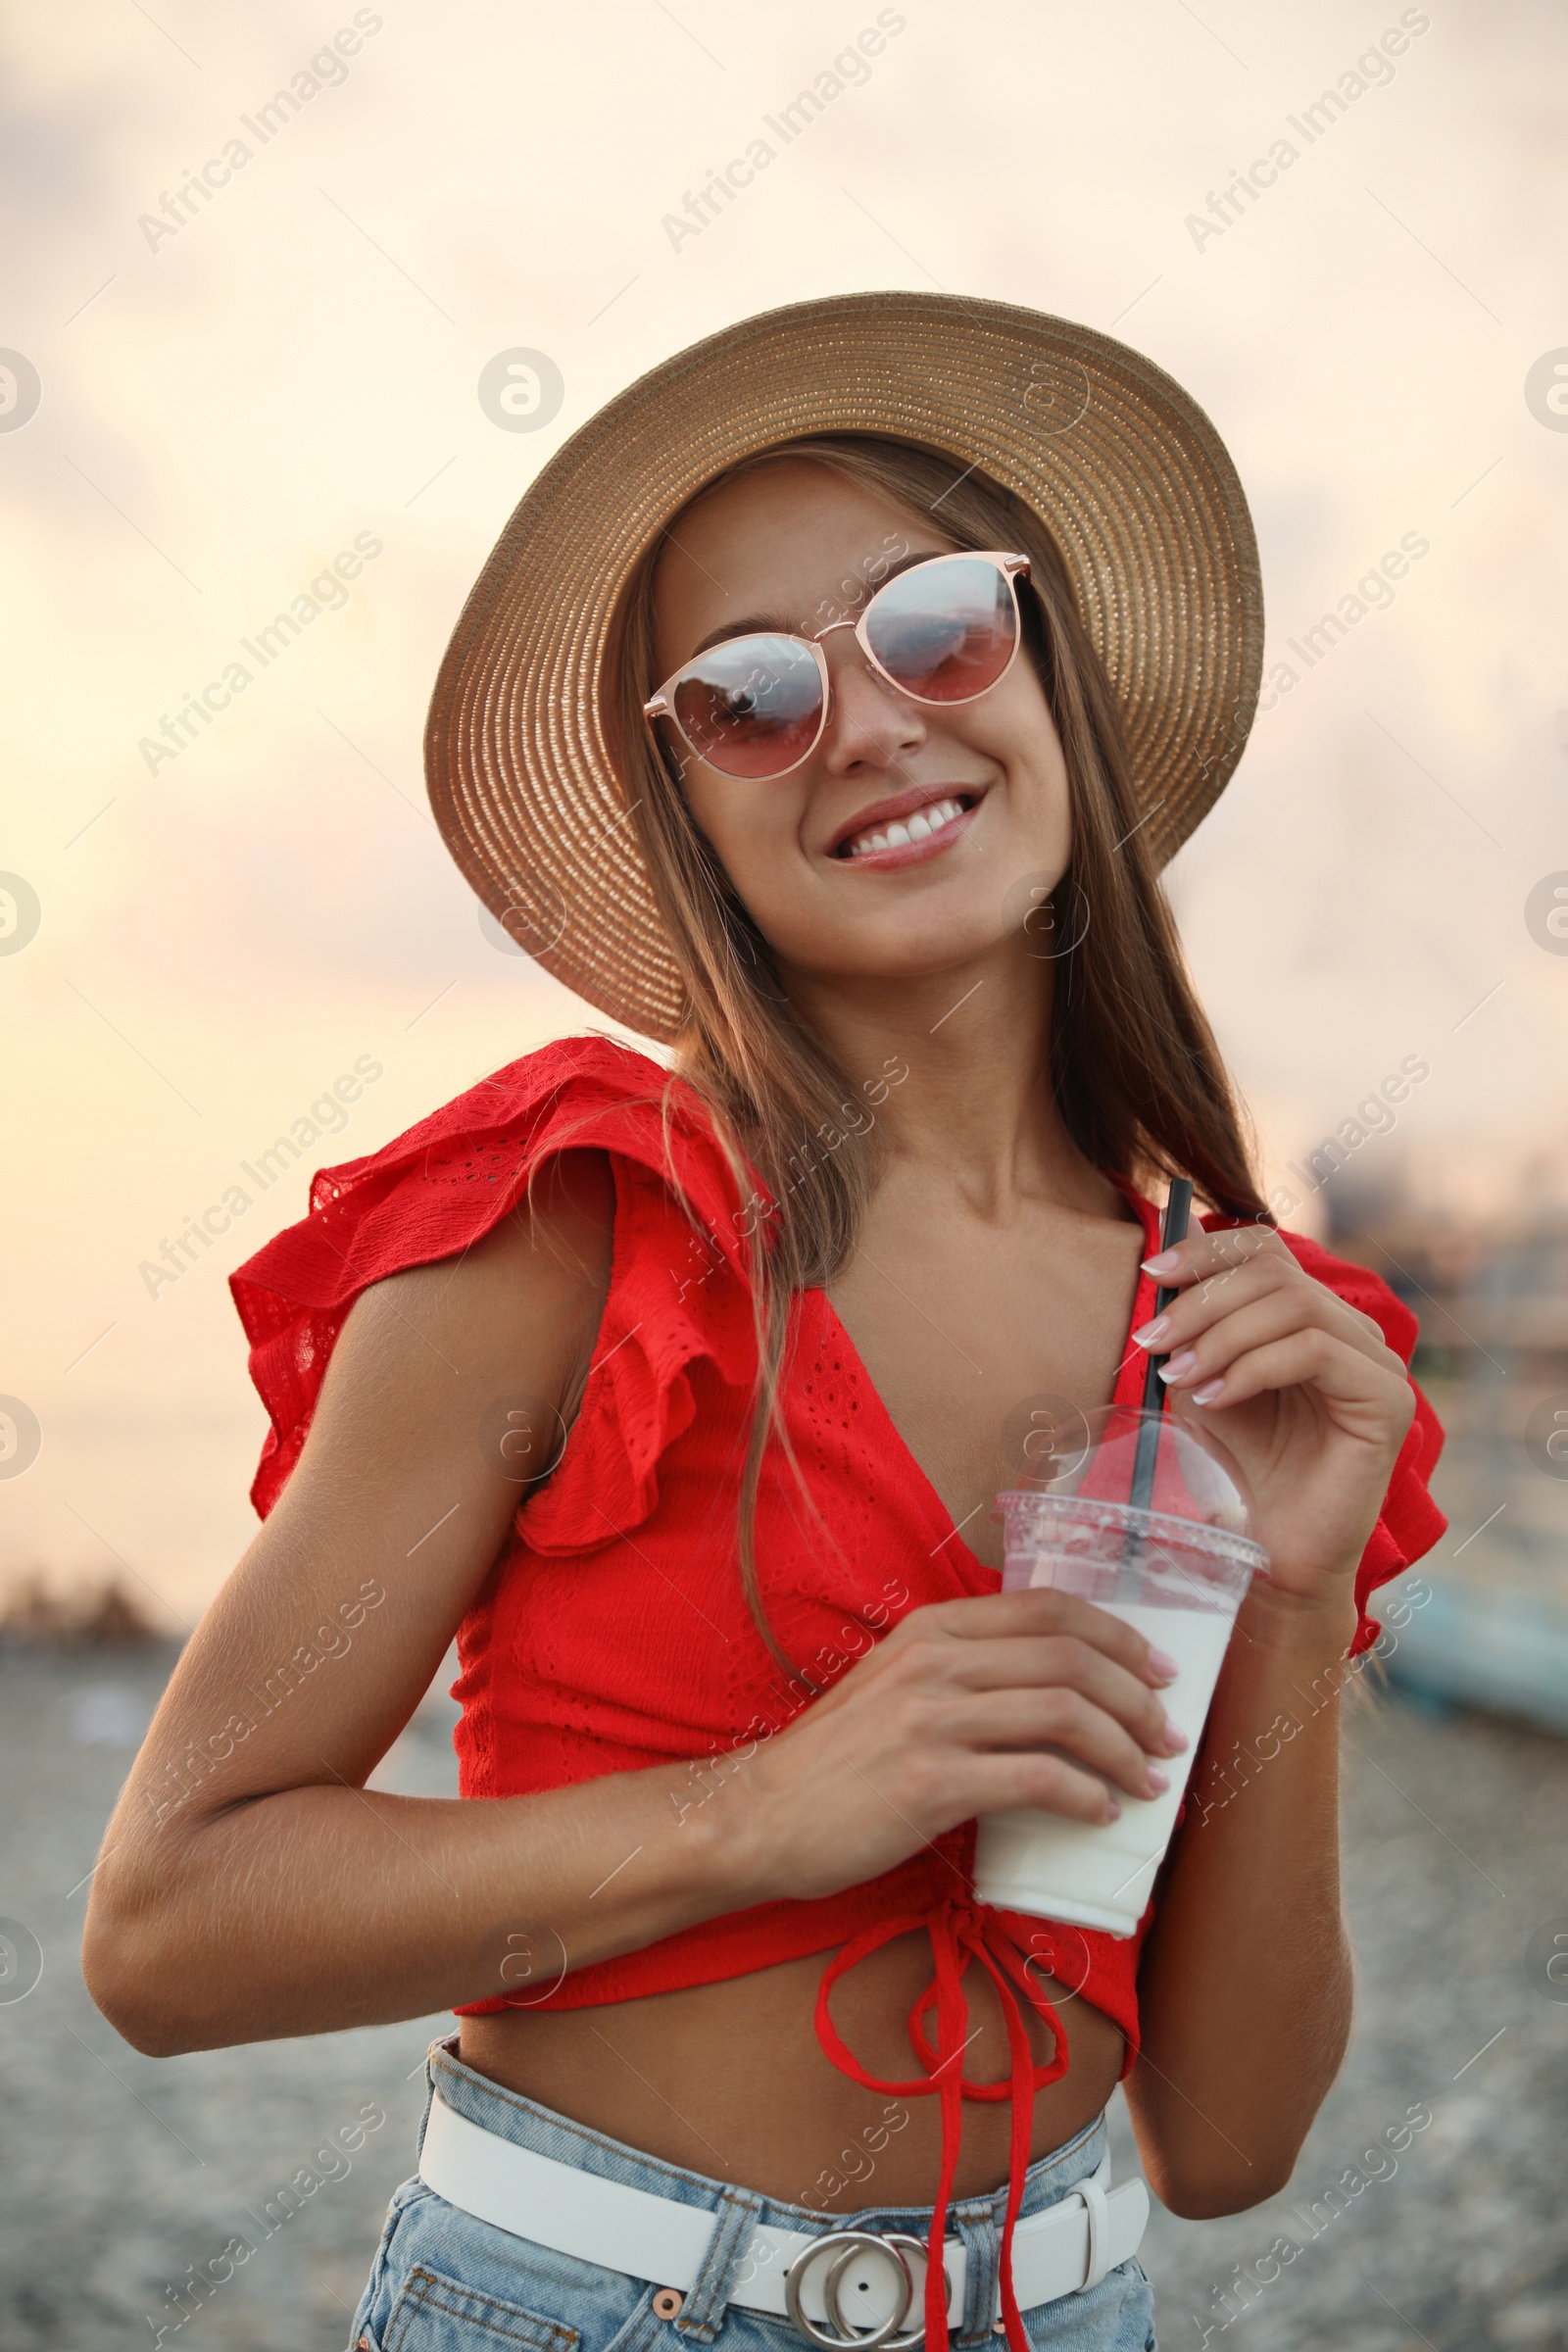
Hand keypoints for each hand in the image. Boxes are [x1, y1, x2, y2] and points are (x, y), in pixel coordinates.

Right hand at [728, 1589, 1186, 1906]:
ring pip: (1063, 1712)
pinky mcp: (928, 1783)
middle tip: (1168, 1733)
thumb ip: (962, 1674)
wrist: (757, 1815)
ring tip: (1148, 1779)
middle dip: (1137, 1695)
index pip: (1049, 1609)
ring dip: (1124, 1748)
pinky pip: (1036, 1778)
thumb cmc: (834, 1761)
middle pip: (1069, 1656)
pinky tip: (1100, 1812)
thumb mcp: (894, 1685)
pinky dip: (1085, 1794)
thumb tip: (1054, 1695)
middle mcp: (934, 1661)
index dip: (1118, 1636)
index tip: (1157, 1669)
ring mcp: (930, 1719)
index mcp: (932, 1628)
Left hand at [1133, 1226, 1415, 1602]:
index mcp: (1314, 1318)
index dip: (1207, 1252)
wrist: (1273, 1551)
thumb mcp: (1206, 1380)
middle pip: (1276, 1273)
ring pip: (1295, 1306)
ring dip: (1221, 1337)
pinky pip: (1314, 1351)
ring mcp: (1378, 1362)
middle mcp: (1354, 1331)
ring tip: (1179, 1377)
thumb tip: (1157, 1270)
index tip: (1151, 1274)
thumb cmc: (1241, 1468)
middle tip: (1152, 1339)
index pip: (1268, 1251)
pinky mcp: (1388, 1399)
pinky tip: (1214, 1400)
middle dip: (1202, 1301)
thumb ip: (1194, 1328)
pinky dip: (1253, 1368)